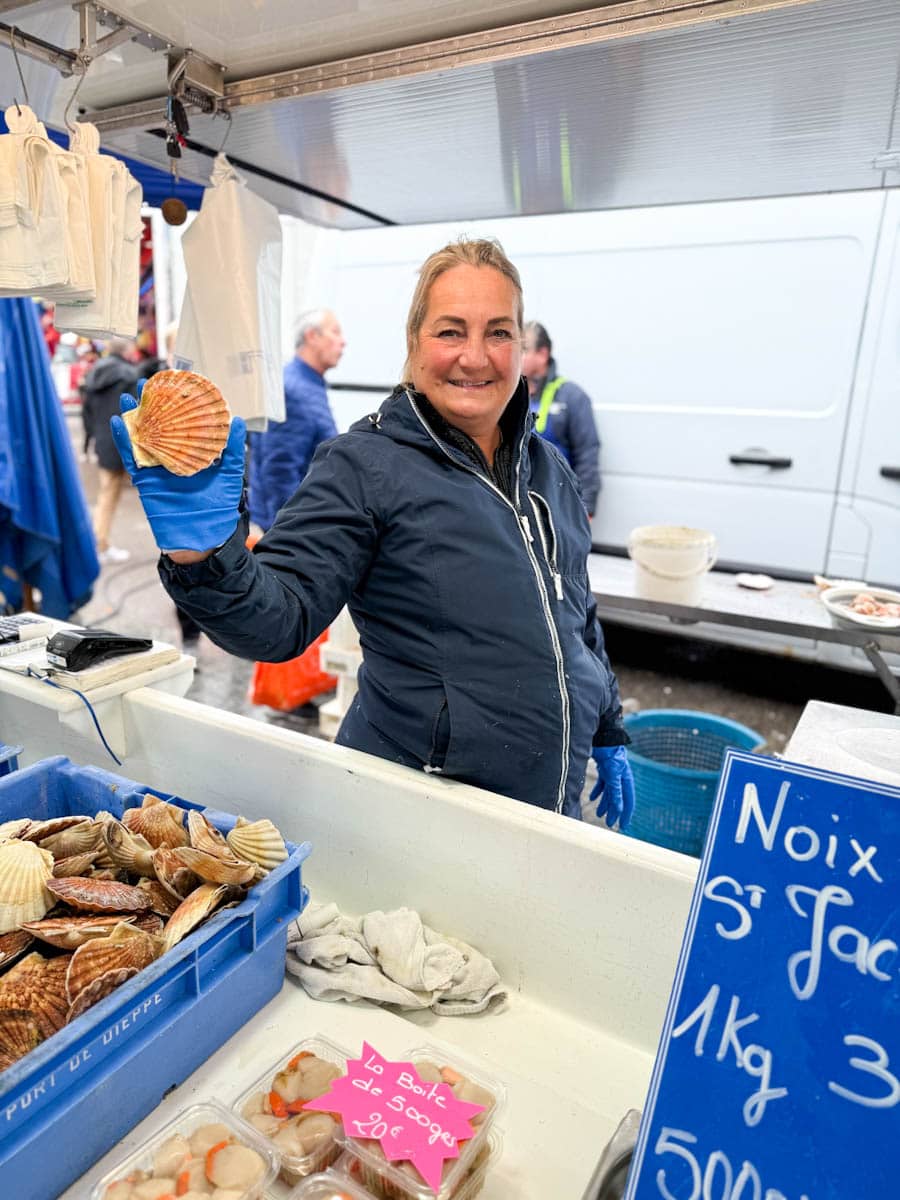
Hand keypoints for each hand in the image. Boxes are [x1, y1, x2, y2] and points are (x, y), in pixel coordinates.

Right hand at [110, 391, 245, 553]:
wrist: (201, 538)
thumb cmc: (218, 508)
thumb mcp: (229, 475)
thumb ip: (232, 450)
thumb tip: (238, 421)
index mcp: (192, 454)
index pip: (184, 424)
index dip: (179, 406)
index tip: (177, 384)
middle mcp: (173, 458)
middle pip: (160, 426)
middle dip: (153, 405)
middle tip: (148, 383)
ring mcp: (157, 468)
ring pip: (143, 438)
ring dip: (134, 417)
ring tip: (129, 396)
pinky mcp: (144, 481)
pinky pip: (132, 458)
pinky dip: (124, 440)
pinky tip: (118, 421)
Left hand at [590, 746, 634, 829]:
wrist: (603, 739)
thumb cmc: (610, 756)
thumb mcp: (613, 776)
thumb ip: (615, 792)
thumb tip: (619, 808)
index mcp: (626, 781)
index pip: (628, 801)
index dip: (626, 814)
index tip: (623, 826)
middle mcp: (620, 778)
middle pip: (618, 799)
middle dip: (614, 812)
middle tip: (609, 824)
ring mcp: (612, 774)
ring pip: (609, 793)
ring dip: (604, 804)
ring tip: (599, 814)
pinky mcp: (604, 769)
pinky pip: (602, 784)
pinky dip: (597, 792)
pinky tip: (591, 798)